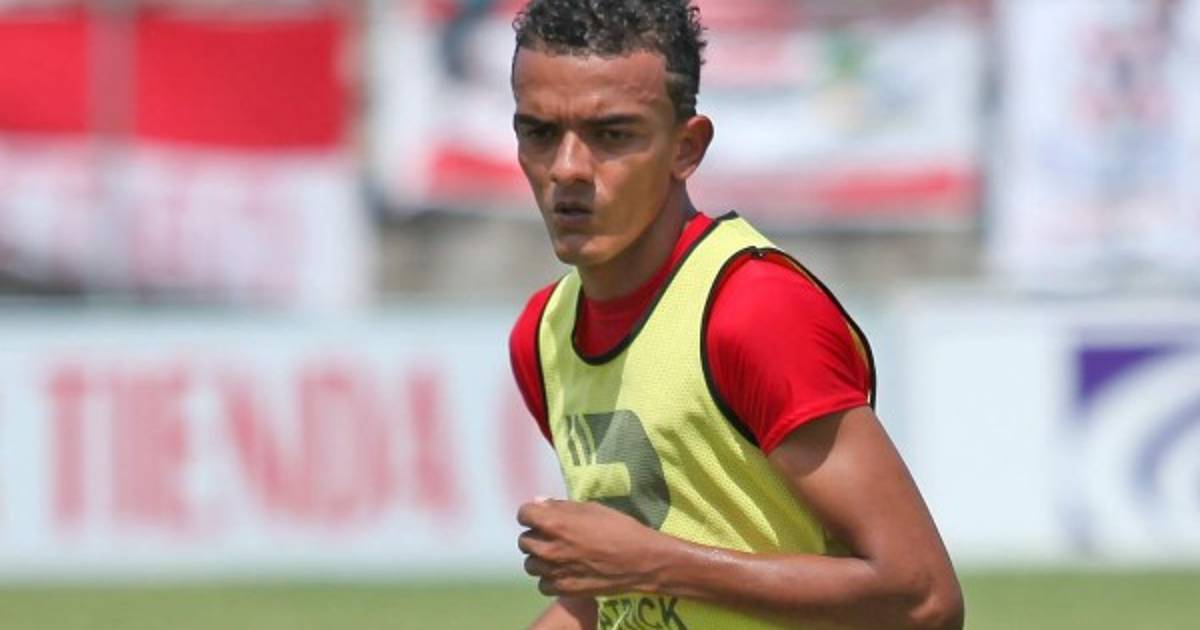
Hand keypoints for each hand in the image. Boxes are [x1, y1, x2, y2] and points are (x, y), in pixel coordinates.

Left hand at [517, 498, 665, 597]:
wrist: (640, 561)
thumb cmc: (619, 528)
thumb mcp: (592, 508)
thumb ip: (561, 507)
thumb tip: (539, 503)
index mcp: (554, 523)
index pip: (524, 514)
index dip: (533, 513)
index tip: (543, 516)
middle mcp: (549, 548)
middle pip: (524, 541)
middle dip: (536, 535)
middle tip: (554, 536)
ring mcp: (554, 571)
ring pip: (531, 564)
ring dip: (541, 558)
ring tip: (559, 555)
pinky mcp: (562, 589)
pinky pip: (543, 584)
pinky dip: (550, 578)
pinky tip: (564, 572)